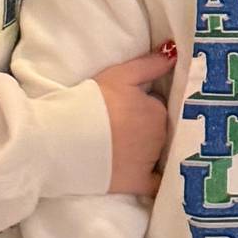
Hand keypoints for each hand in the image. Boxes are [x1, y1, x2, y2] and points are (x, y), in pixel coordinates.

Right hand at [93, 44, 175, 198]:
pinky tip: (156, 183)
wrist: (62, 138)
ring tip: (122, 150)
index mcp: (157, 110)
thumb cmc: (90, 103)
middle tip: (121, 129)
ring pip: (157, 154)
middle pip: (159, 131)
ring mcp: (150, 161)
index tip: (126, 109)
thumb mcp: (120, 74)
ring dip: (147, 151)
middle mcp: (161, 136)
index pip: (157, 108)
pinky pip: (157, 184)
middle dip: (146, 129)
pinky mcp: (138, 183)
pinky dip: (158, 182)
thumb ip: (150, 64)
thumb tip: (175, 53)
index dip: (142, 107)